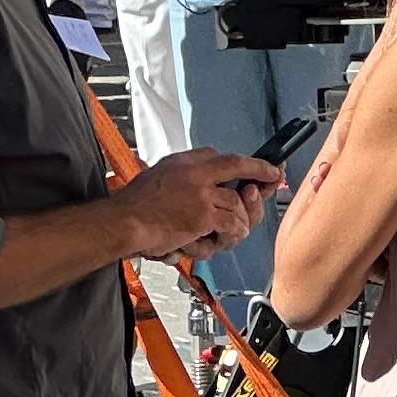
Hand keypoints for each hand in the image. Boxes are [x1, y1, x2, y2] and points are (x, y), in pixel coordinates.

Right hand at [121, 147, 282, 259]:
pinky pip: (232, 224)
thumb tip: (208, 179)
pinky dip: (232, 234)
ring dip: (239, 223)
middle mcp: (197, 173)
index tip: (267, 169)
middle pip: (240, 169)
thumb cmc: (136, 205)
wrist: (124, 222)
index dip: (251, 164)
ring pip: (239, 205)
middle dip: (262, 177)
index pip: (226, 158)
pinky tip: (222, 238)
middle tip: (272, 182)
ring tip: (230, 232)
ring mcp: (202, 194)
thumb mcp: (160, 174)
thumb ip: (185, 174)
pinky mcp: (204, 216)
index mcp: (187, 163)